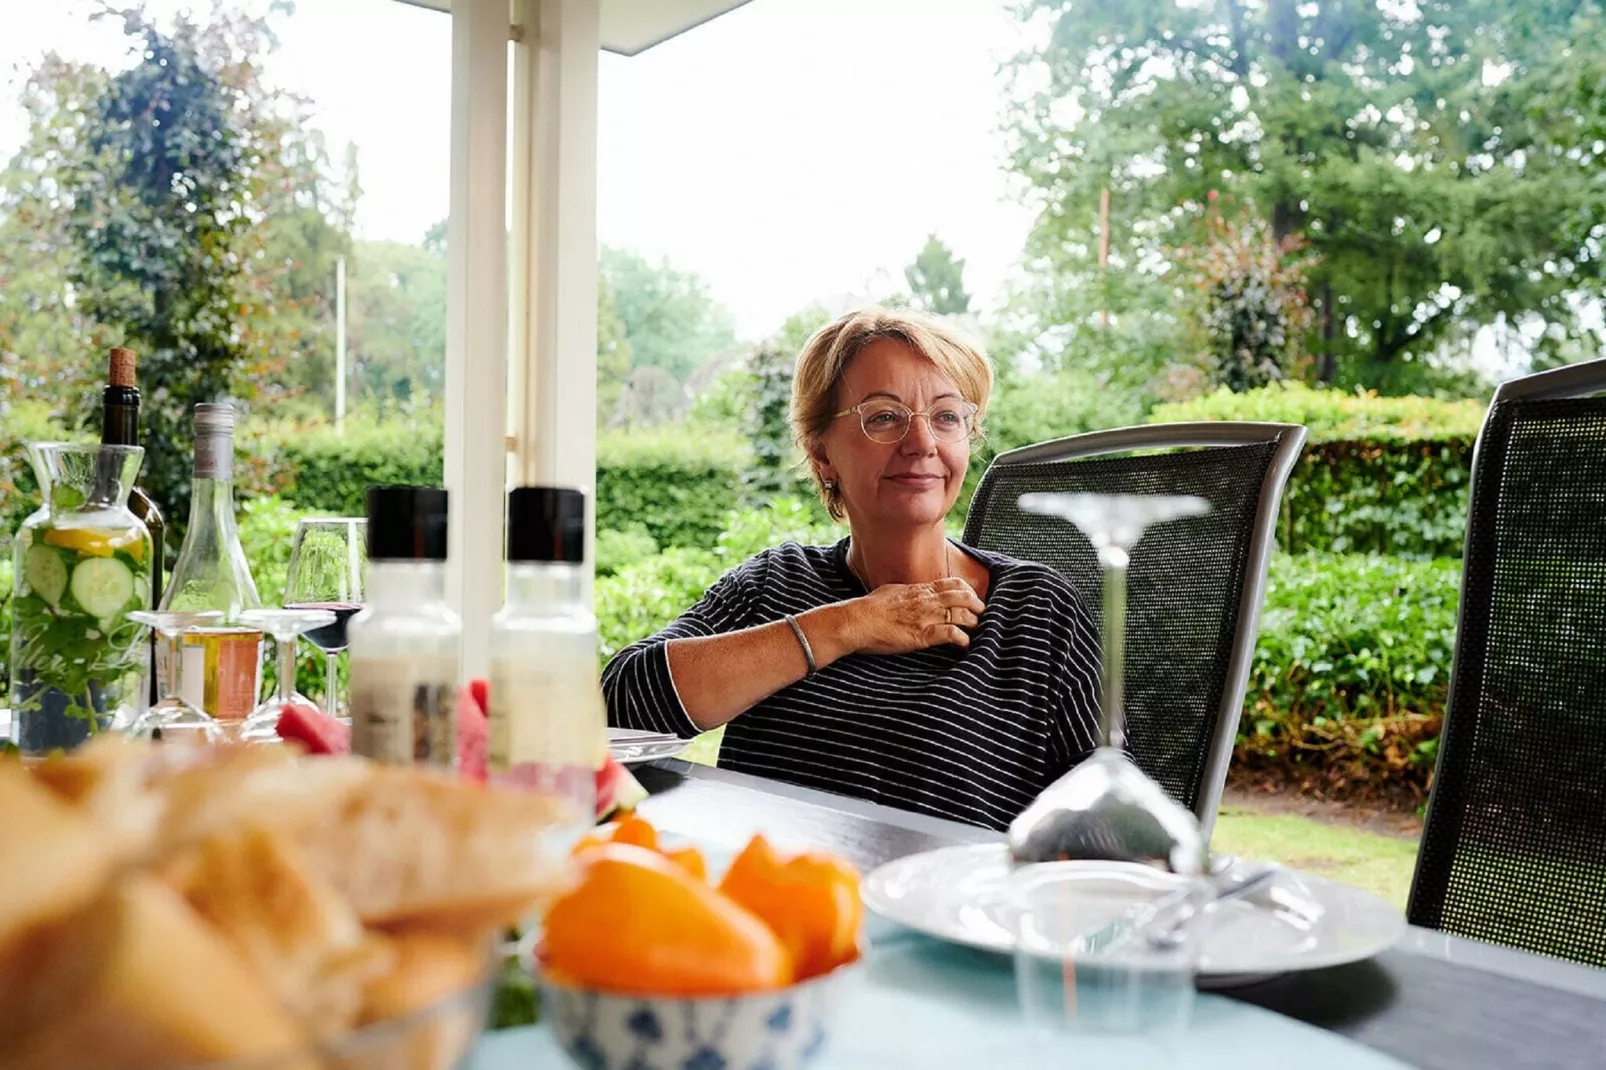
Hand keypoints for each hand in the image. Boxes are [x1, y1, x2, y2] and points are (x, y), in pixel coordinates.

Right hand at [846, 577, 985, 655]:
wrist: (857, 620)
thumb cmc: (869, 607)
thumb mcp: (892, 591)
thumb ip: (907, 591)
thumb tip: (912, 591)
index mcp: (919, 589)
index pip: (953, 584)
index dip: (968, 590)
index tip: (973, 598)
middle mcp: (926, 601)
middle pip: (962, 597)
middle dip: (976, 605)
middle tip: (981, 613)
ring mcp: (925, 617)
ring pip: (961, 615)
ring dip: (973, 622)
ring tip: (975, 629)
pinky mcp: (922, 635)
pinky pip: (950, 634)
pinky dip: (962, 639)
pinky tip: (964, 644)